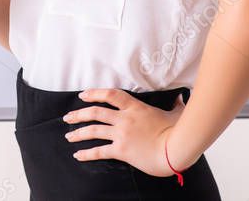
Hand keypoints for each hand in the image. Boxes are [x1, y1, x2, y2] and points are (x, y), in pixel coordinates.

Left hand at [63, 88, 188, 177]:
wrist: (177, 150)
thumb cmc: (179, 131)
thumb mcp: (175, 113)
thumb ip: (175, 105)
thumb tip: (181, 98)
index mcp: (135, 107)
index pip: (110, 95)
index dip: (94, 93)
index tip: (83, 95)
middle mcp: (124, 119)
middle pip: (95, 112)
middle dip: (78, 114)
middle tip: (67, 117)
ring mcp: (121, 134)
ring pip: (93, 130)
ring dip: (78, 133)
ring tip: (68, 136)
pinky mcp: (121, 150)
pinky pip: (100, 151)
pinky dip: (87, 153)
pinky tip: (78, 155)